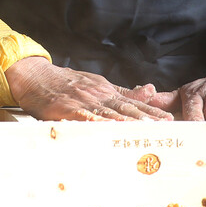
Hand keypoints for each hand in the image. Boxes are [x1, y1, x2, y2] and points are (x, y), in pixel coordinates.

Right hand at [4, 56, 172, 121]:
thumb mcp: (97, 84)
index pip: (132, 104)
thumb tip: (151, 91)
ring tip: (143, 130)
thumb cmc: (67, 82)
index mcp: (106, 91)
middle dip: (145, 118)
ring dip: (126, 122)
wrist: (36, 76)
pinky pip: (82, 116)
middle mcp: (97, 95)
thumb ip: (123, 92)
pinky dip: (95, 122)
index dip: (150, 112)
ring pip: (107, 113)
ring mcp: (82, 101)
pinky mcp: (66, 108)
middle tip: (163, 126)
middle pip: (125, 109)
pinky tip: (105, 129)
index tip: (168, 119)